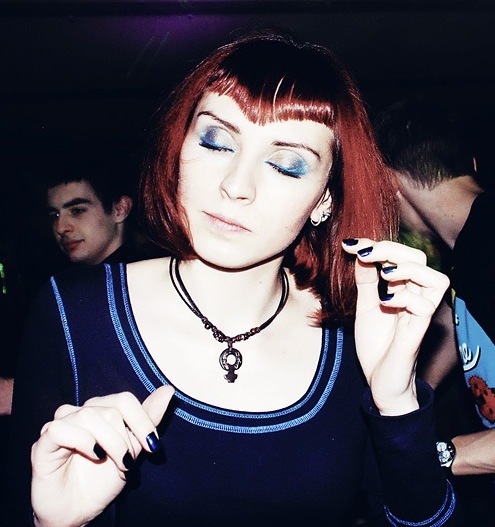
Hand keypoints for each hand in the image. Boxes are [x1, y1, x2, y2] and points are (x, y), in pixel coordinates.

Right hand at [31, 385, 173, 526]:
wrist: (78, 514)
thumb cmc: (102, 481)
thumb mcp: (133, 451)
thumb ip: (148, 420)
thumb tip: (167, 390)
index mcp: (101, 411)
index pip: (125, 400)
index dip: (142, 421)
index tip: (153, 446)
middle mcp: (80, 413)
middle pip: (111, 409)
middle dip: (126, 439)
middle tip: (128, 462)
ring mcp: (61, 425)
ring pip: (89, 415)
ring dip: (110, 442)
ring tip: (115, 463)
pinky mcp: (43, 443)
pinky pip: (61, 428)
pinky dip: (82, 441)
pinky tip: (93, 454)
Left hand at [342, 238, 448, 415]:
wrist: (379, 382)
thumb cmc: (377, 345)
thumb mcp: (365, 307)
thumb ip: (366, 282)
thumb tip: (359, 251)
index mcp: (403, 290)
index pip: (402, 256)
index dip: (378, 245)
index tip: (351, 244)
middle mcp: (415, 299)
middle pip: (421, 260)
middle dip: (393, 250)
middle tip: (366, 254)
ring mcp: (418, 316)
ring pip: (435, 280)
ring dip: (407, 270)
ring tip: (384, 275)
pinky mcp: (417, 333)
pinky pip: (425, 307)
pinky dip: (404, 298)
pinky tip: (384, 301)